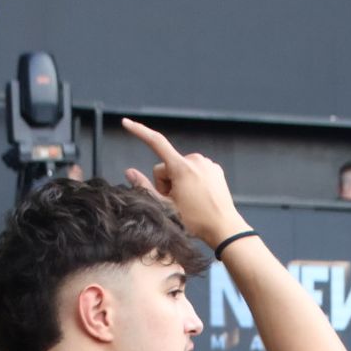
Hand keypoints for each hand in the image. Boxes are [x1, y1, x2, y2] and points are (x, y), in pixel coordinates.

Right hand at [121, 117, 245, 248]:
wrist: (223, 227)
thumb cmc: (195, 221)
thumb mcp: (165, 206)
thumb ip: (144, 187)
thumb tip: (129, 172)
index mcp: (181, 168)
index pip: (156, 142)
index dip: (139, 131)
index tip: (126, 123)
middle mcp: (195, 160)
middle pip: (166, 165)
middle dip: (166, 181)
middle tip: (175, 200)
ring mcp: (207, 163)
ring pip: (180, 167)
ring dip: (179, 181)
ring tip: (189, 200)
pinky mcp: (215, 168)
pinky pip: (195, 170)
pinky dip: (192, 180)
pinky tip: (199, 195)